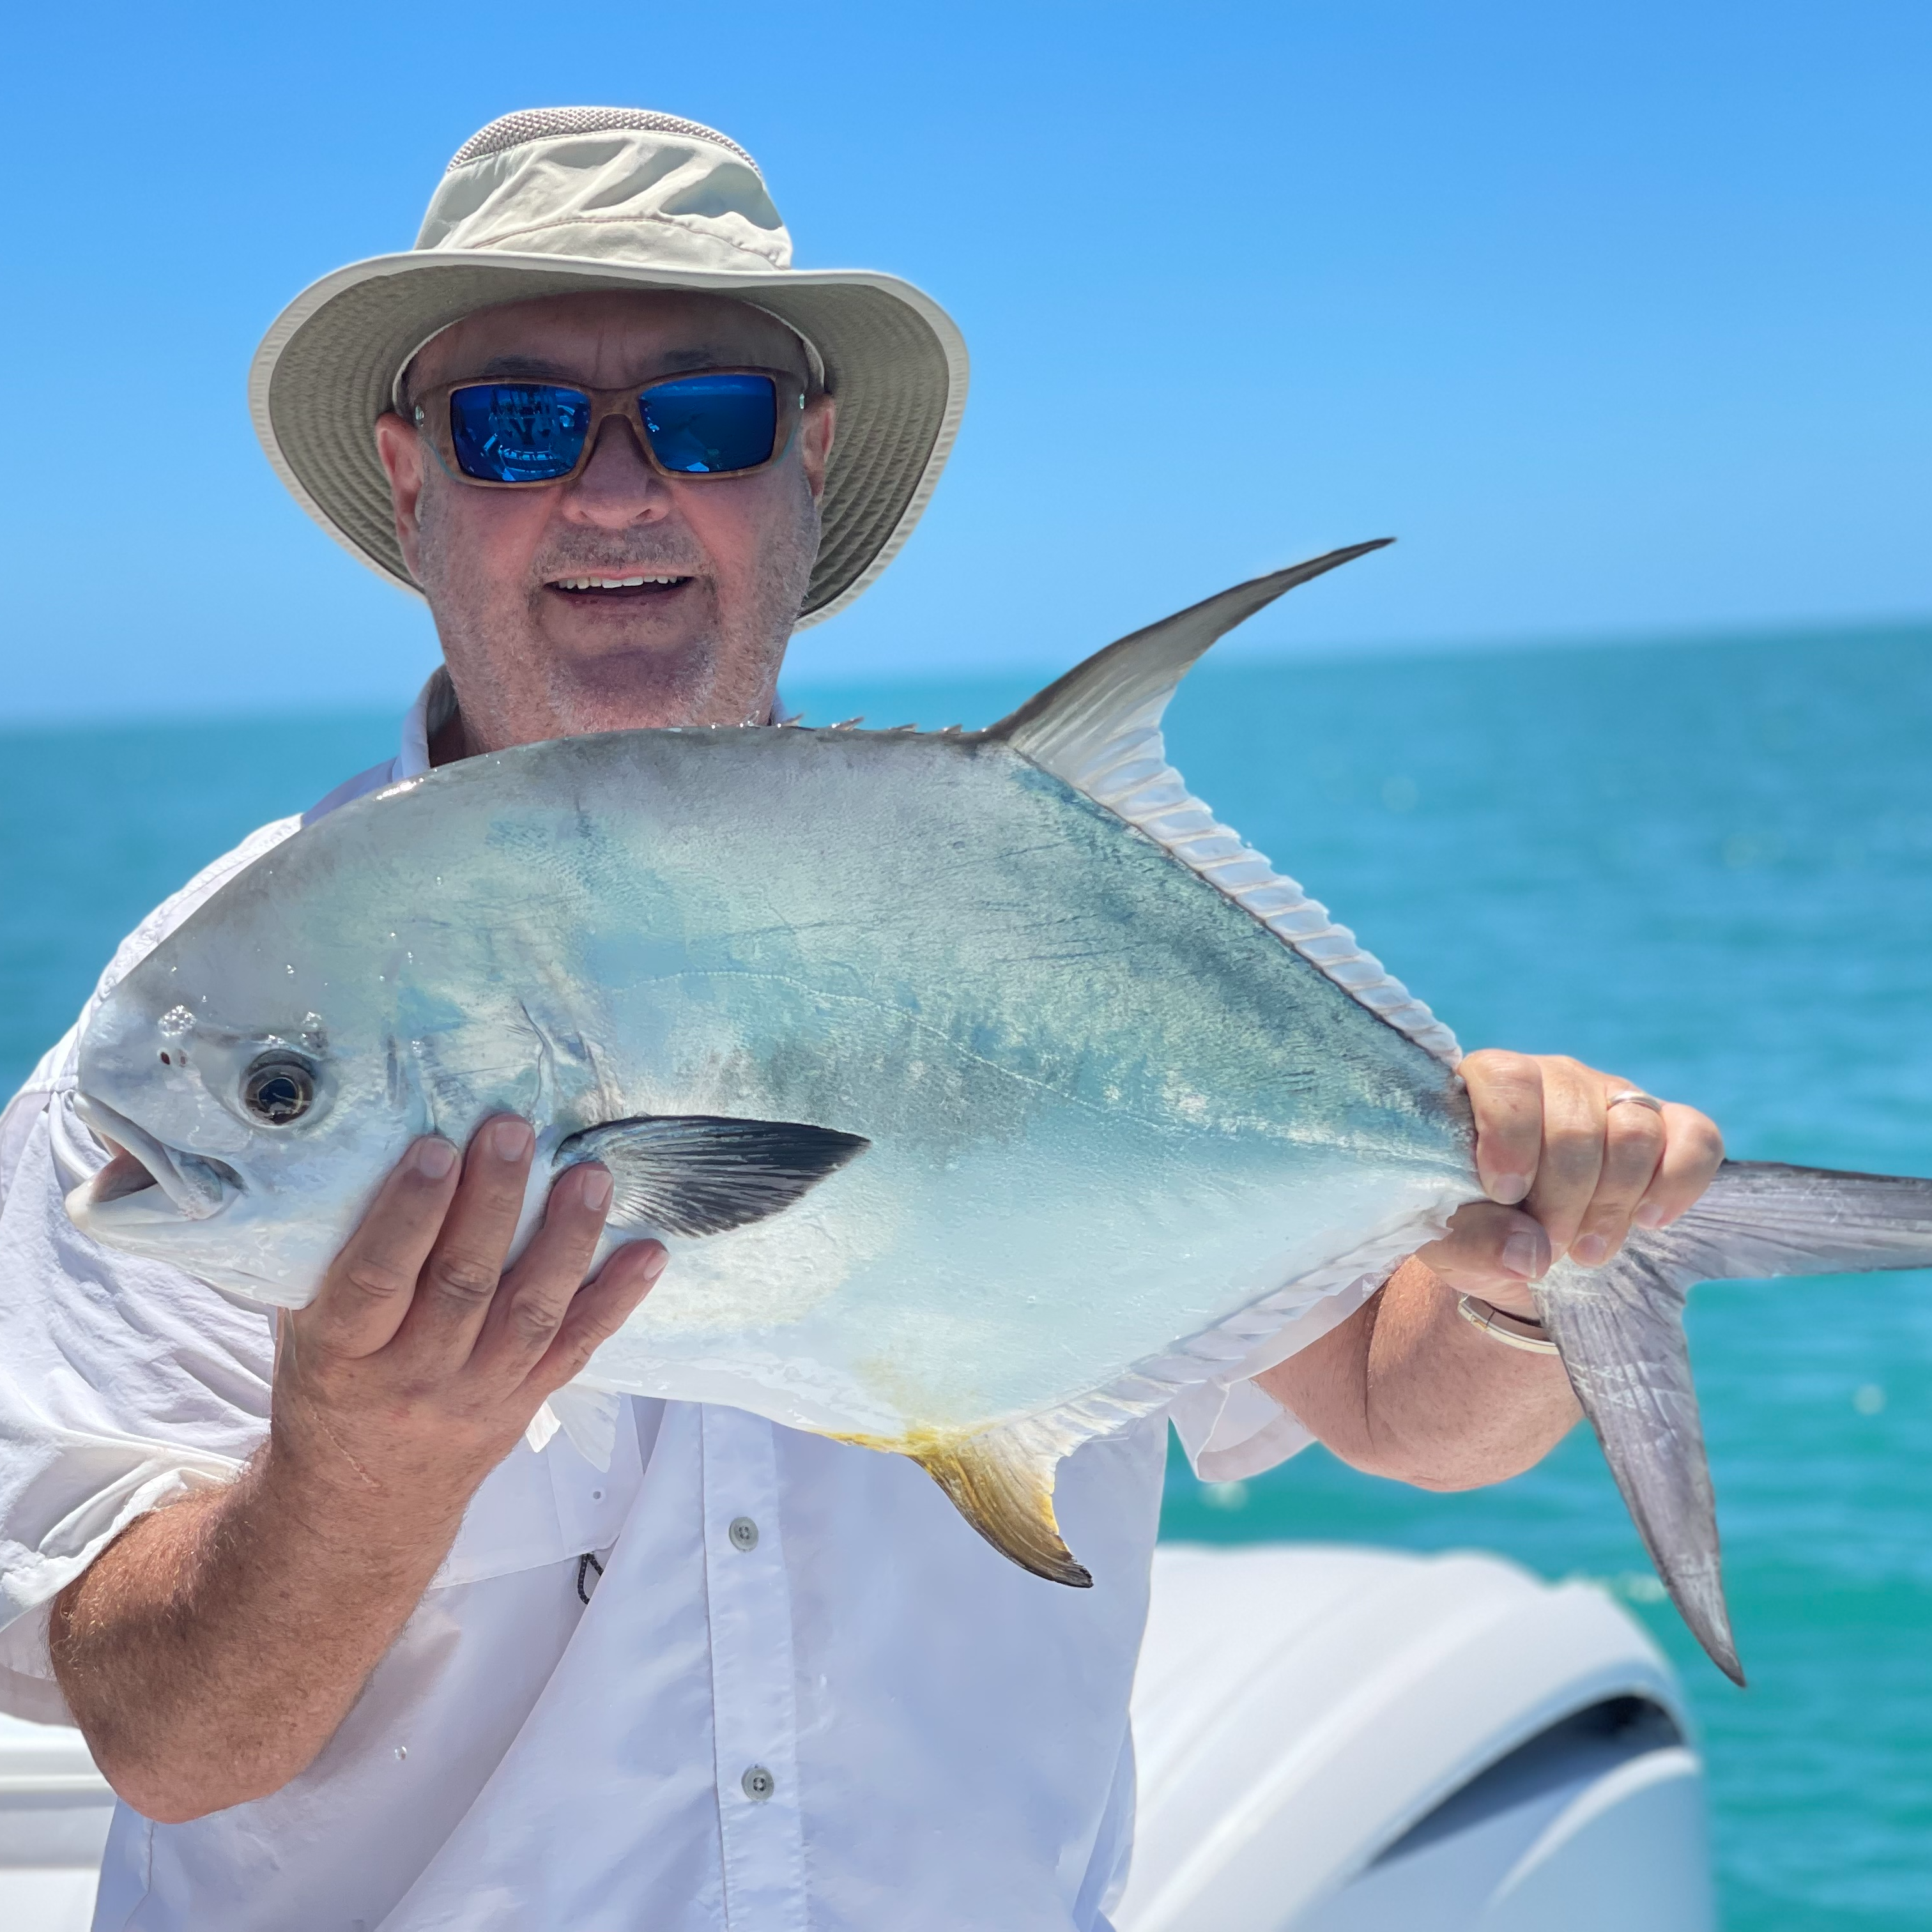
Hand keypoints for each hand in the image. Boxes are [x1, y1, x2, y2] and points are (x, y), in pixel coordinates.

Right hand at [270, 1115, 665, 1532]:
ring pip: (529, 1315)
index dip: (408, 1213)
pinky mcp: (523, 1405)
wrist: (360, 1504)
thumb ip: (326, 1261)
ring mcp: (475, 1396)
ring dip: (565, 1241)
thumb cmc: (330, 1389)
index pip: (377, 1278)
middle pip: (461, 1285)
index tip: (437, 1148)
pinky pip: (576, 1349)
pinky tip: (648, 1254)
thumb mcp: (302, 1334)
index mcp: (341, 1355)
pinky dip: (617, 1300)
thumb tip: (350, 1156)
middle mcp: (411, 1379)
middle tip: (513, 1133)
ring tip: (589, 1178)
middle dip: (493, 1203)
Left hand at [1416, 1052, 1723, 1316]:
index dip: (1510, 1136)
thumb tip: (1528, 1250)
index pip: (1508, 1079)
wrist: (1516, 1241)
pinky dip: (1678, 1181)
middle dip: (1565, 1198)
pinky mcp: (1664, 1125)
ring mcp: (1610, 1097)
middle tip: (1550, 1246)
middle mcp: (1552, 1078)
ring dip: (1614, 1202)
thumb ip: (1472, 1241)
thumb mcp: (1447, 1240)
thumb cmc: (1470, 1224)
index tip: (1505, 1193)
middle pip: (1576, 1123)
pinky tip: (1649, 1220)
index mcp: (1486, 1086)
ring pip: (1634, 1130)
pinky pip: (1695, 1136)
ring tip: (1587, 1249)